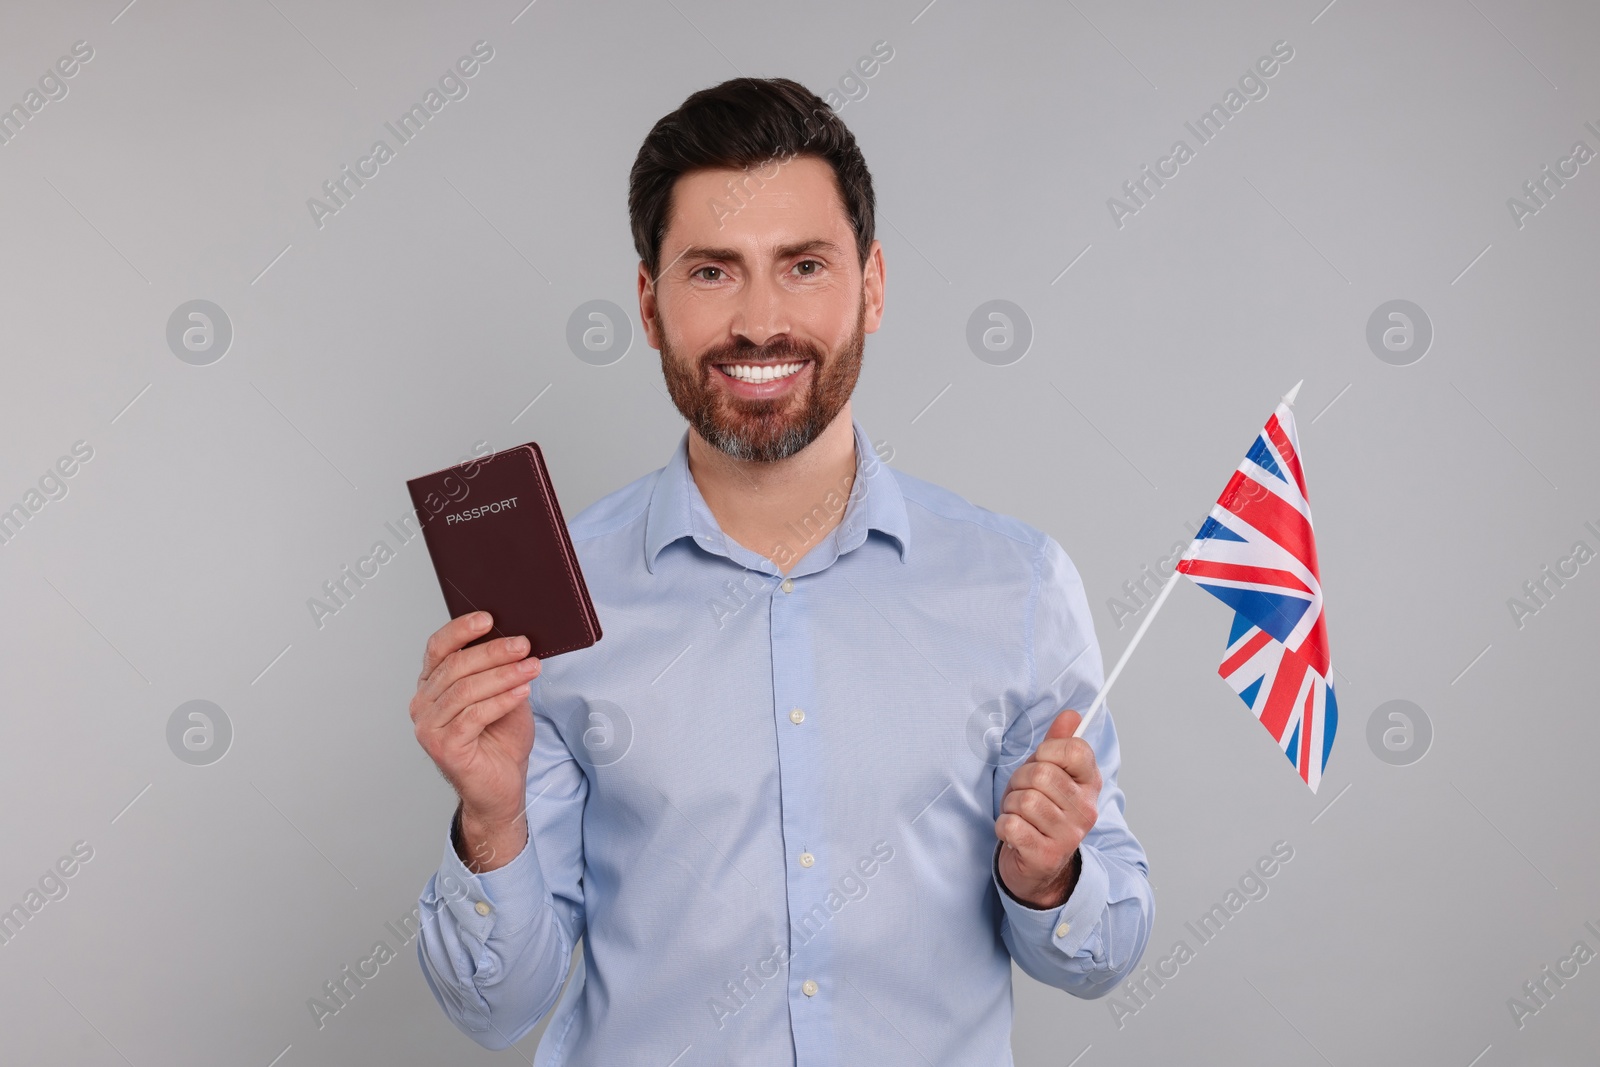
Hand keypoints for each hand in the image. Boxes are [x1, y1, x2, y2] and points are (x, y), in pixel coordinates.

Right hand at [410, 611, 539, 871]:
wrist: (502, 788)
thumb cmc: (500, 741)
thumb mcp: (505, 695)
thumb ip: (502, 671)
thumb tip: (517, 640)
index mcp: (432, 686)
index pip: (439, 648)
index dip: (461, 630)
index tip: (489, 618)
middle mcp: (423, 704)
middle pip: (455, 666)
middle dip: (493, 652)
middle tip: (523, 644)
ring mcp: (429, 727)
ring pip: (465, 690)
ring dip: (503, 675)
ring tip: (530, 668)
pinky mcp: (443, 747)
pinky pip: (473, 715)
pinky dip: (500, 700)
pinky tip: (522, 692)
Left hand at [995, 708, 1100, 908]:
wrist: (1039, 867)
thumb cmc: (1041, 814)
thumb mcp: (1051, 774)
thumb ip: (1059, 743)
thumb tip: (1072, 715)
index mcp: (1090, 785)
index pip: (1076, 750)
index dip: (1048, 750)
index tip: (1042, 762)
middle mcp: (1086, 810)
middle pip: (1041, 773)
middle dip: (1020, 780)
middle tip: (1023, 794)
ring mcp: (1068, 836)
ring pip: (1024, 800)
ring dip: (1010, 805)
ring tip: (1020, 815)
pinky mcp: (1046, 856)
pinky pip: (1011, 825)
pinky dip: (1004, 826)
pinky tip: (1014, 833)